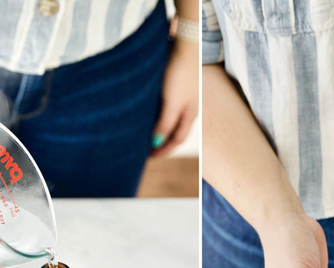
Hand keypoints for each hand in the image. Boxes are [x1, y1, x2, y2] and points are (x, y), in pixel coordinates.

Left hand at [150, 38, 198, 156]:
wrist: (186, 44)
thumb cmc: (180, 74)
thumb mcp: (172, 103)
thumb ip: (165, 123)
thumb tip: (156, 143)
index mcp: (189, 115)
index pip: (176, 139)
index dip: (163, 150)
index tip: (148, 157)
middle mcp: (188, 108)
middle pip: (174, 130)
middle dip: (161, 142)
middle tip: (145, 150)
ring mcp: (183, 96)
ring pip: (170, 118)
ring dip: (159, 127)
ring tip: (144, 133)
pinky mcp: (176, 84)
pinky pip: (166, 105)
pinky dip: (157, 113)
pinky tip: (148, 112)